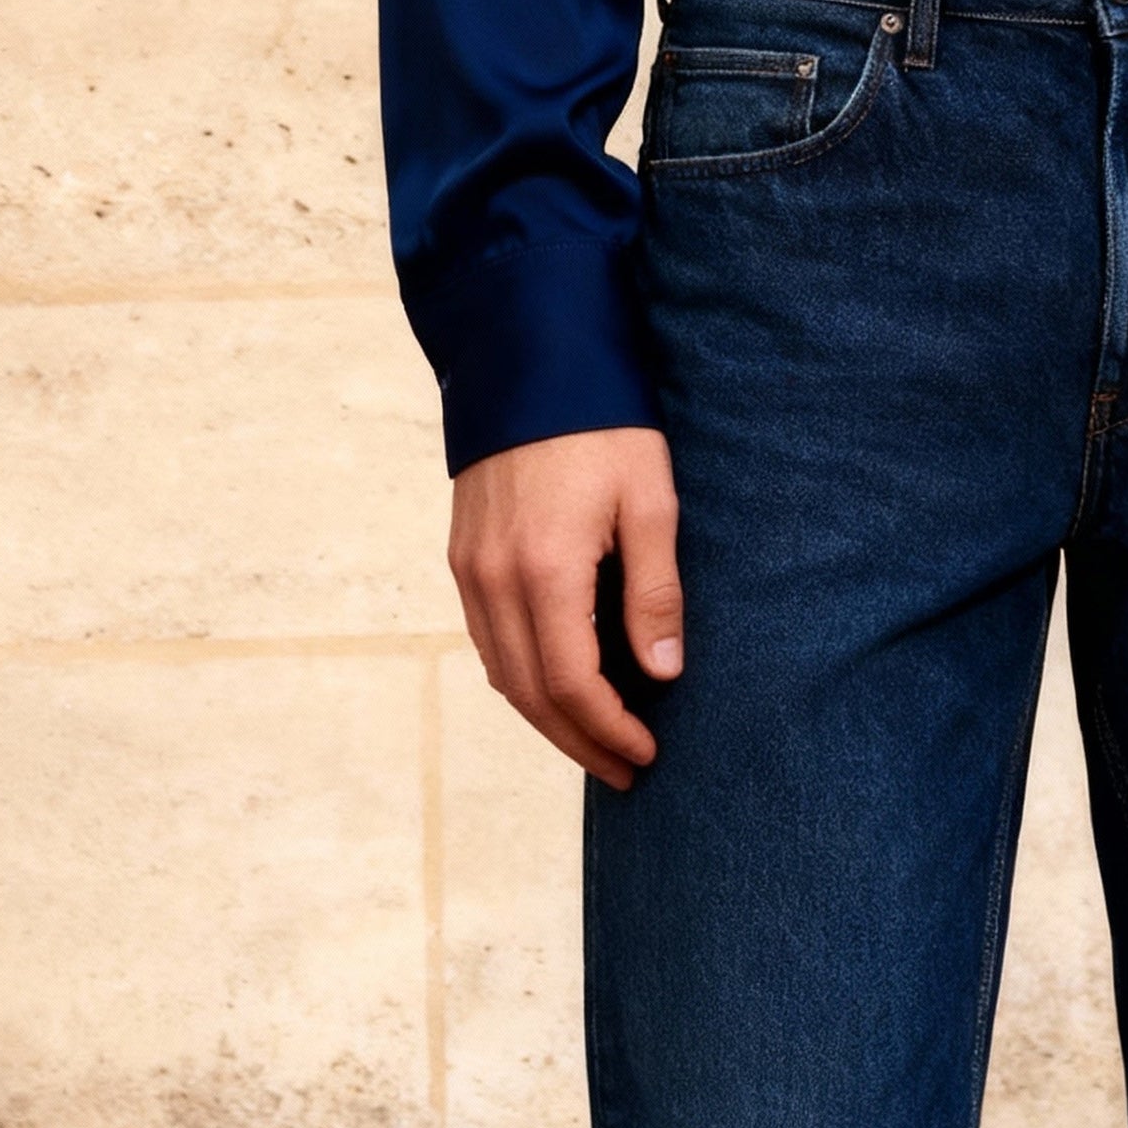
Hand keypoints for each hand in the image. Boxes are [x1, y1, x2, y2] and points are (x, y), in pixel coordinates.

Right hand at [448, 424, 682, 787]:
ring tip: (596, 740)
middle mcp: (494, 579)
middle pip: (529, 693)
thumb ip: (655, 590)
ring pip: (500, 671)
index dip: (608, 729)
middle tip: (625, 770)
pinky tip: (556, 683)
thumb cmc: (602, 424)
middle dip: (578, 741)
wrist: (528, 357)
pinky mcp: (463, 553)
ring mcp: (470, 568)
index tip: (645, 753)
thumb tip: (664, 673)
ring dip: (546, 716)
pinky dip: (520, 675)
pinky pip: (486, 638)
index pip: (570, 683)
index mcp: (544, 570)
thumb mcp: (649, 500)